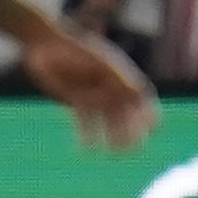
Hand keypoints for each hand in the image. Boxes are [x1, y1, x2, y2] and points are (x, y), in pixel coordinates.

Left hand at [24, 24, 158, 150]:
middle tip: (131, 150)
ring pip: (108, 121)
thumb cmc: (73, 49)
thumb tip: (138, 91)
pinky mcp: (77, 101)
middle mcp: (110, 85)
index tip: (152, 128)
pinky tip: (86, 149)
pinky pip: (85, 121)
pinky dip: (86, 135)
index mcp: (120, 74)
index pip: (142, 97)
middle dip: (131, 132)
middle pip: (126, 114)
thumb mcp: (98, 62)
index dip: (149, 113)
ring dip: (112, 137)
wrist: (44, 43)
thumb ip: (117, 77)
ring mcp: (94, 94)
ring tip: (112, 153)